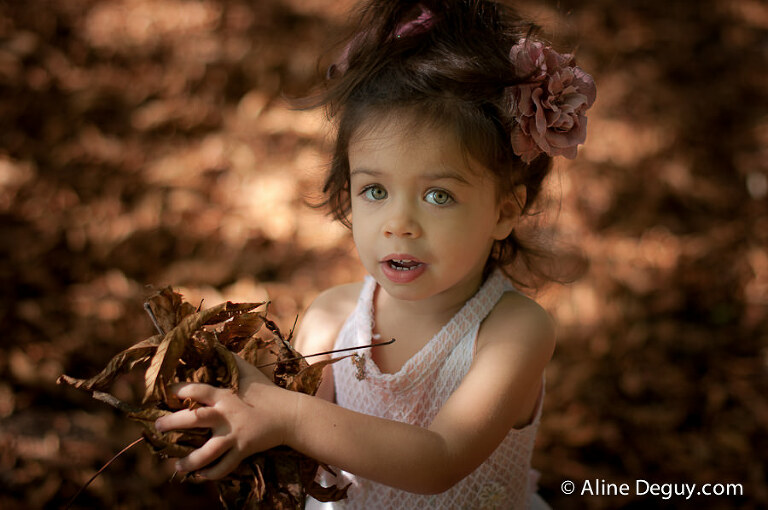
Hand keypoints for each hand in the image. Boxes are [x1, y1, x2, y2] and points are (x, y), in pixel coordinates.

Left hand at [155, 357, 297, 478]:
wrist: (290, 414)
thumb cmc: (268, 390)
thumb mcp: (249, 371)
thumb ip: (230, 359)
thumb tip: (214, 342)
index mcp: (225, 395)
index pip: (196, 390)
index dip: (178, 390)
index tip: (166, 393)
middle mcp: (226, 415)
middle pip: (193, 420)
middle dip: (172, 424)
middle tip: (158, 427)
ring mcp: (234, 434)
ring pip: (206, 452)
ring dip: (189, 461)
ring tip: (177, 466)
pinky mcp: (243, 449)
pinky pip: (224, 466)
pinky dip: (212, 473)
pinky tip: (201, 475)